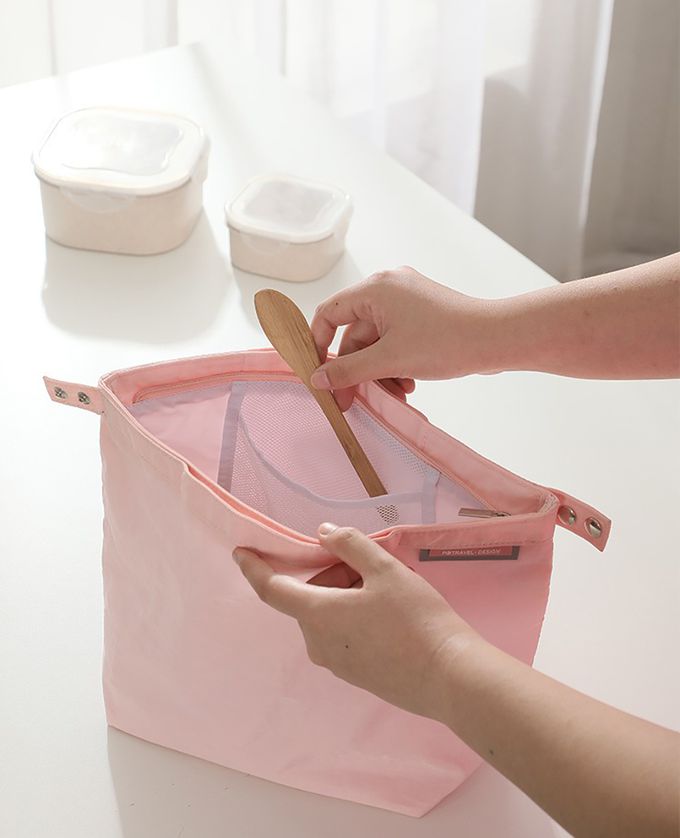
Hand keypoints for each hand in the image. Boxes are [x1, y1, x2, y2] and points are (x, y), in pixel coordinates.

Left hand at [233, 523, 478, 719]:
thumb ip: (349, 545)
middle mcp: (318, 644)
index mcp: (317, 615)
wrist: (449, 678)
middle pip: (310, 598)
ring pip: (327, 617)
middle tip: (370, 566)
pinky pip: (342, 636)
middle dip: (331, 575)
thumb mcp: (385, 570)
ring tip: (387, 592)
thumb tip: (323, 533)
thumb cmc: (416, 619)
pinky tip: (390, 616)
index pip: (272, 589)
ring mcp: (336, 665)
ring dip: (345, 596)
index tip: (240, 552)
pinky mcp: (355, 676)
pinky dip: (354, 617)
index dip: (254, 568)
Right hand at [310, 266, 501, 409]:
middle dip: (356, 370)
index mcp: (375, 289)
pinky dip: (395, 364)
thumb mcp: (389, 360)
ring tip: (393, 395)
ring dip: (378, 372)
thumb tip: (318, 379)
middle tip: (351, 401)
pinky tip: (408, 385)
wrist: (496, 339)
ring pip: (376, 342)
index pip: (329, 313)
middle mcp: (389, 288)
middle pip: (354, 334)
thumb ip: (348, 370)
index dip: (317, 343)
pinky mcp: (423, 315)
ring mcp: (408, 301)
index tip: (319, 373)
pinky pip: (395, 341)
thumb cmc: (446, 341)